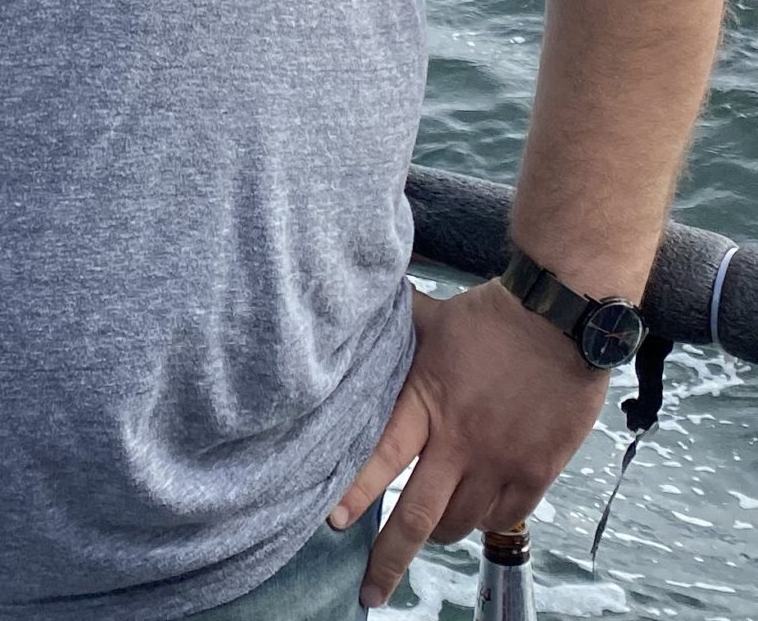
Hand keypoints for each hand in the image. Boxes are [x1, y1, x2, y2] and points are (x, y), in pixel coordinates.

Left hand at [333, 280, 608, 607]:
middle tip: (371, 590)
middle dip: (390, 559)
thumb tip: (362, 305)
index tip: (333, 523)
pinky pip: (503, 518)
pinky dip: (483, 523)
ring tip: (427, 532)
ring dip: (439, 534)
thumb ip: (398, 331)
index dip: (354, 492)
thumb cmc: (492, 315)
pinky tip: (475, 515)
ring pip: (460, 524)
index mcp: (427, 402)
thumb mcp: (433, 318)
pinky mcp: (536, 472)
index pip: (382, 456)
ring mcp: (499, 462)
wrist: (561, 320)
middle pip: (417, 516)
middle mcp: (460, 442)